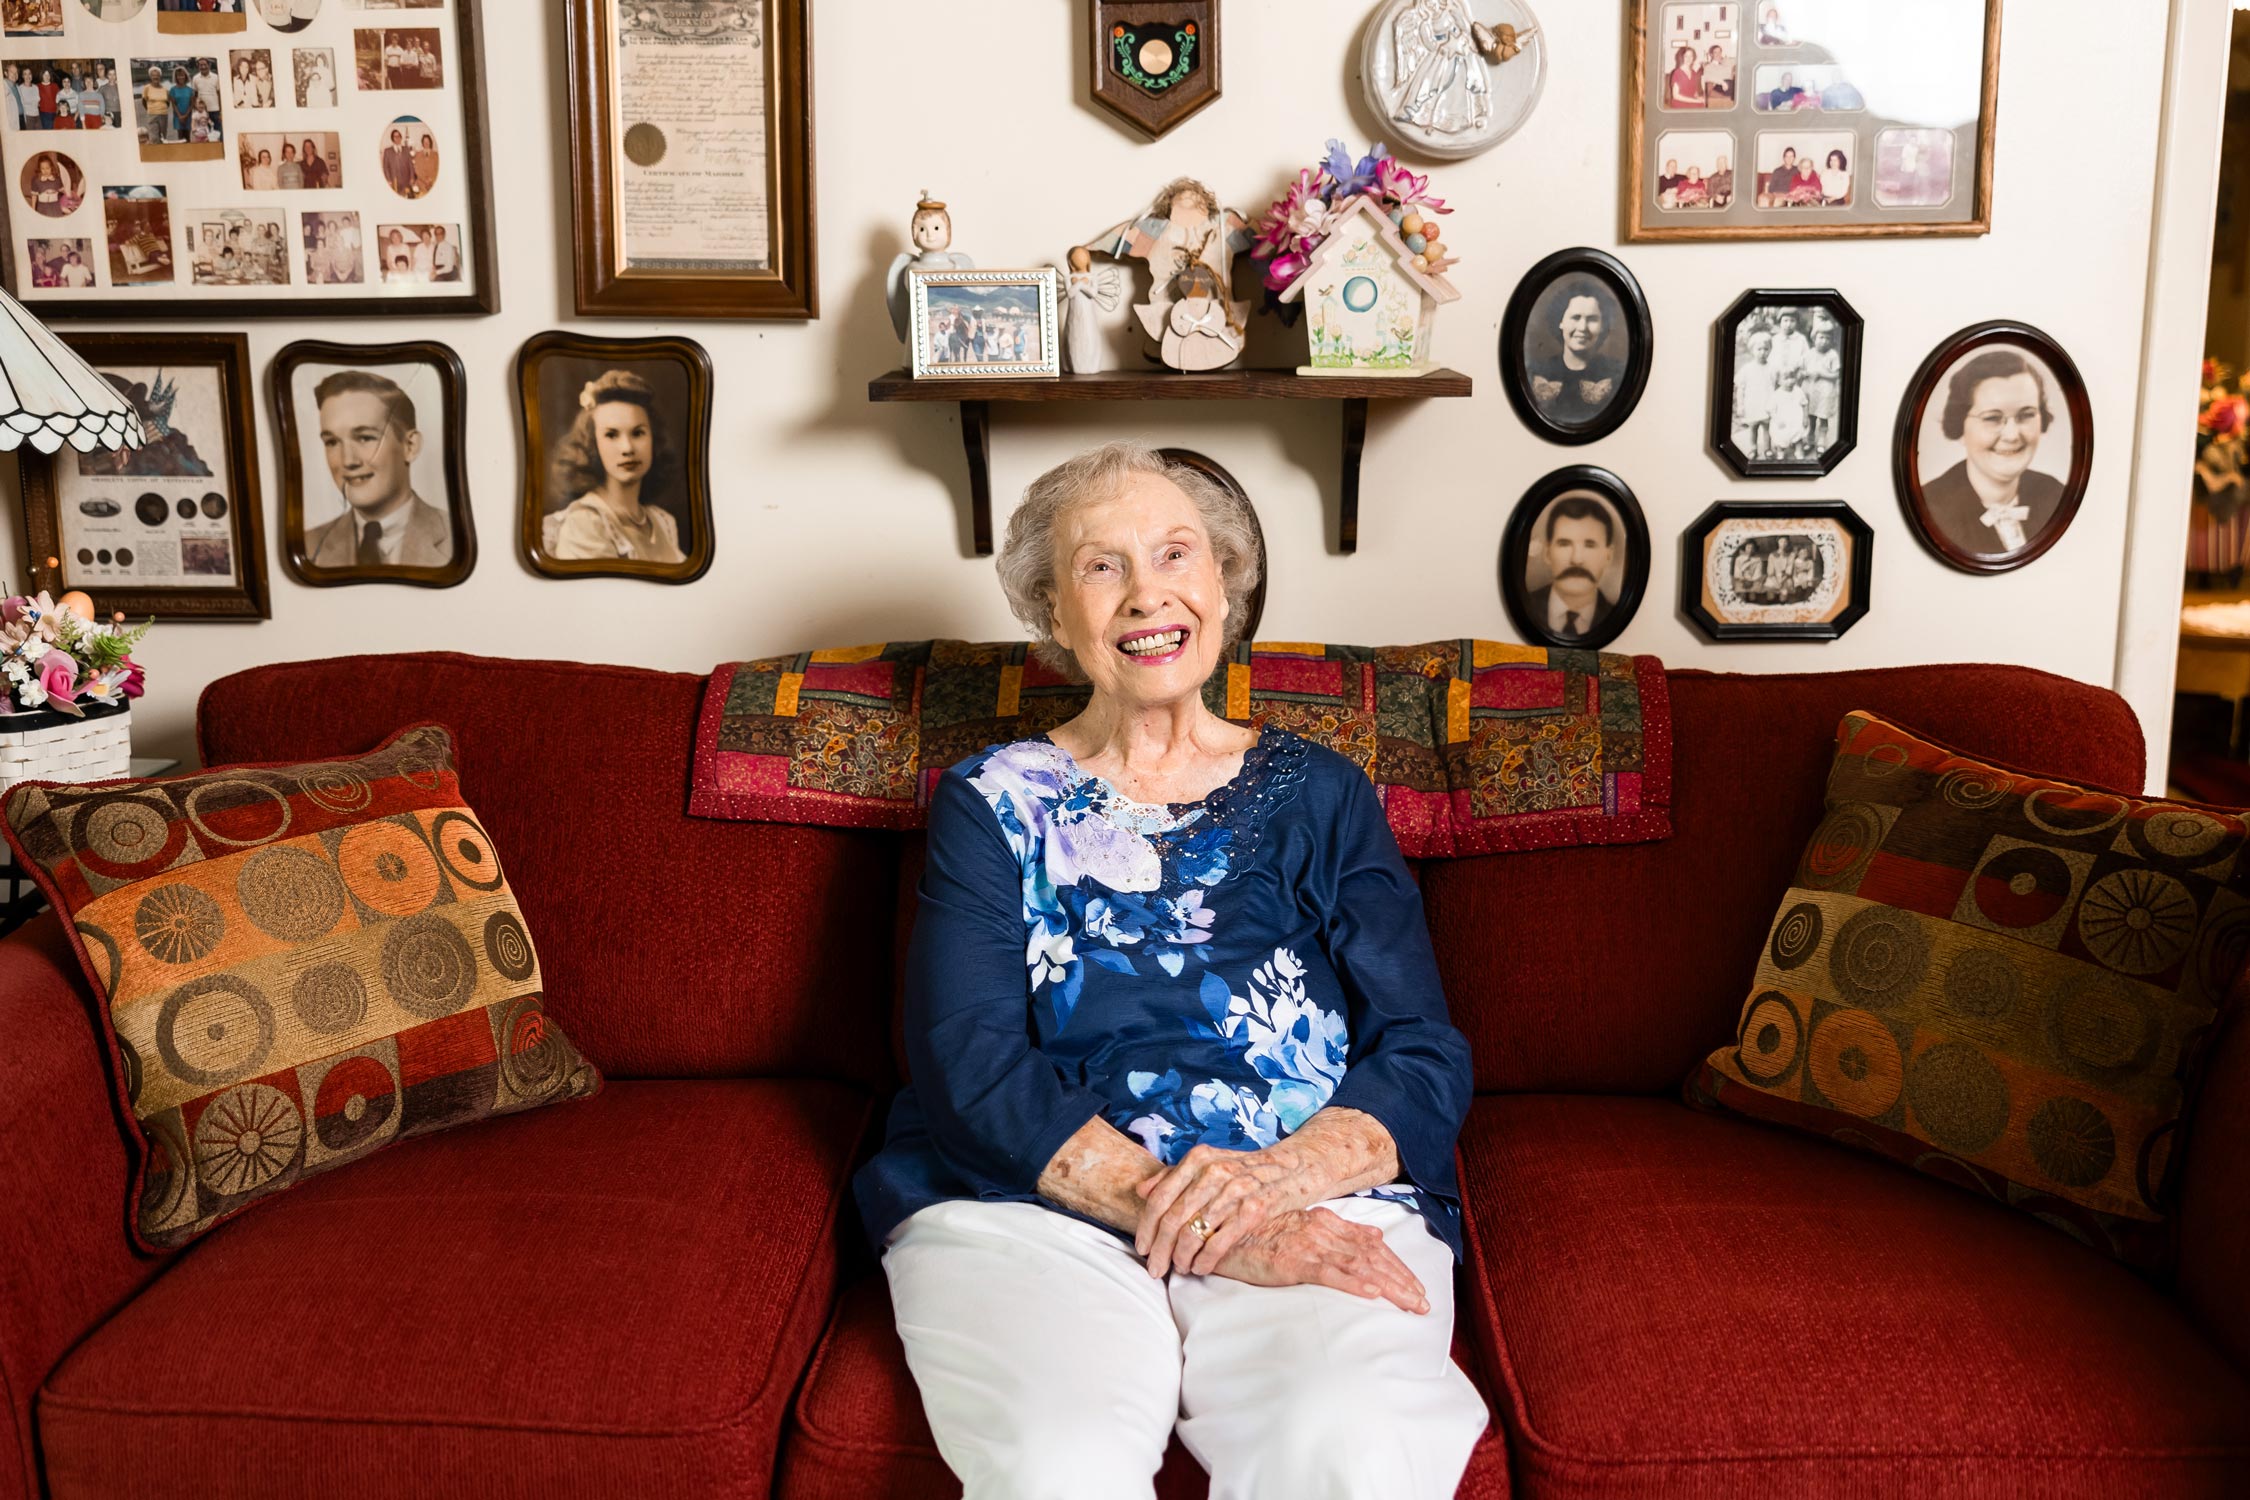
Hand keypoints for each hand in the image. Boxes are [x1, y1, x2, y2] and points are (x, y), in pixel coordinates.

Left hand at [1135, 1142, 1321, 1278]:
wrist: (1294, 1169)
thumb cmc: (1247, 1171)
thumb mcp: (1211, 1164)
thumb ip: (1175, 1176)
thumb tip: (1141, 1190)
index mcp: (1198, 1159)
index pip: (1159, 1198)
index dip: (1146, 1228)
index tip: (1142, 1248)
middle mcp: (1213, 1171)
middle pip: (1172, 1219)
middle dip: (1159, 1250)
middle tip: (1155, 1269)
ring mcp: (1234, 1191)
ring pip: (1192, 1233)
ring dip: (1181, 1258)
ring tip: (1179, 1268)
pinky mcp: (1254, 1210)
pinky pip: (1218, 1243)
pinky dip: (1204, 1260)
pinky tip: (1200, 1268)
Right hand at [1210, 1207, 1428, 1314]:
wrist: (1222, 1232)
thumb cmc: (1260, 1233)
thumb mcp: (1305, 1226)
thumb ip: (1341, 1230)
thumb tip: (1376, 1236)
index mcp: (1327, 1222)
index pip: (1373, 1246)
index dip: (1398, 1266)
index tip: (1416, 1287)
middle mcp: (1323, 1230)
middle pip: (1373, 1257)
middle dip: (1402, 1281)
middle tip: (1424, 1304)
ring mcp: (1308, 1245)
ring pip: (1358, 1266)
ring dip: (1389, 1286)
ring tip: (1410, 1303)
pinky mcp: (1291, 1261)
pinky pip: (1328, 1273)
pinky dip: (1352, 1283)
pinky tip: (1371, 1293)